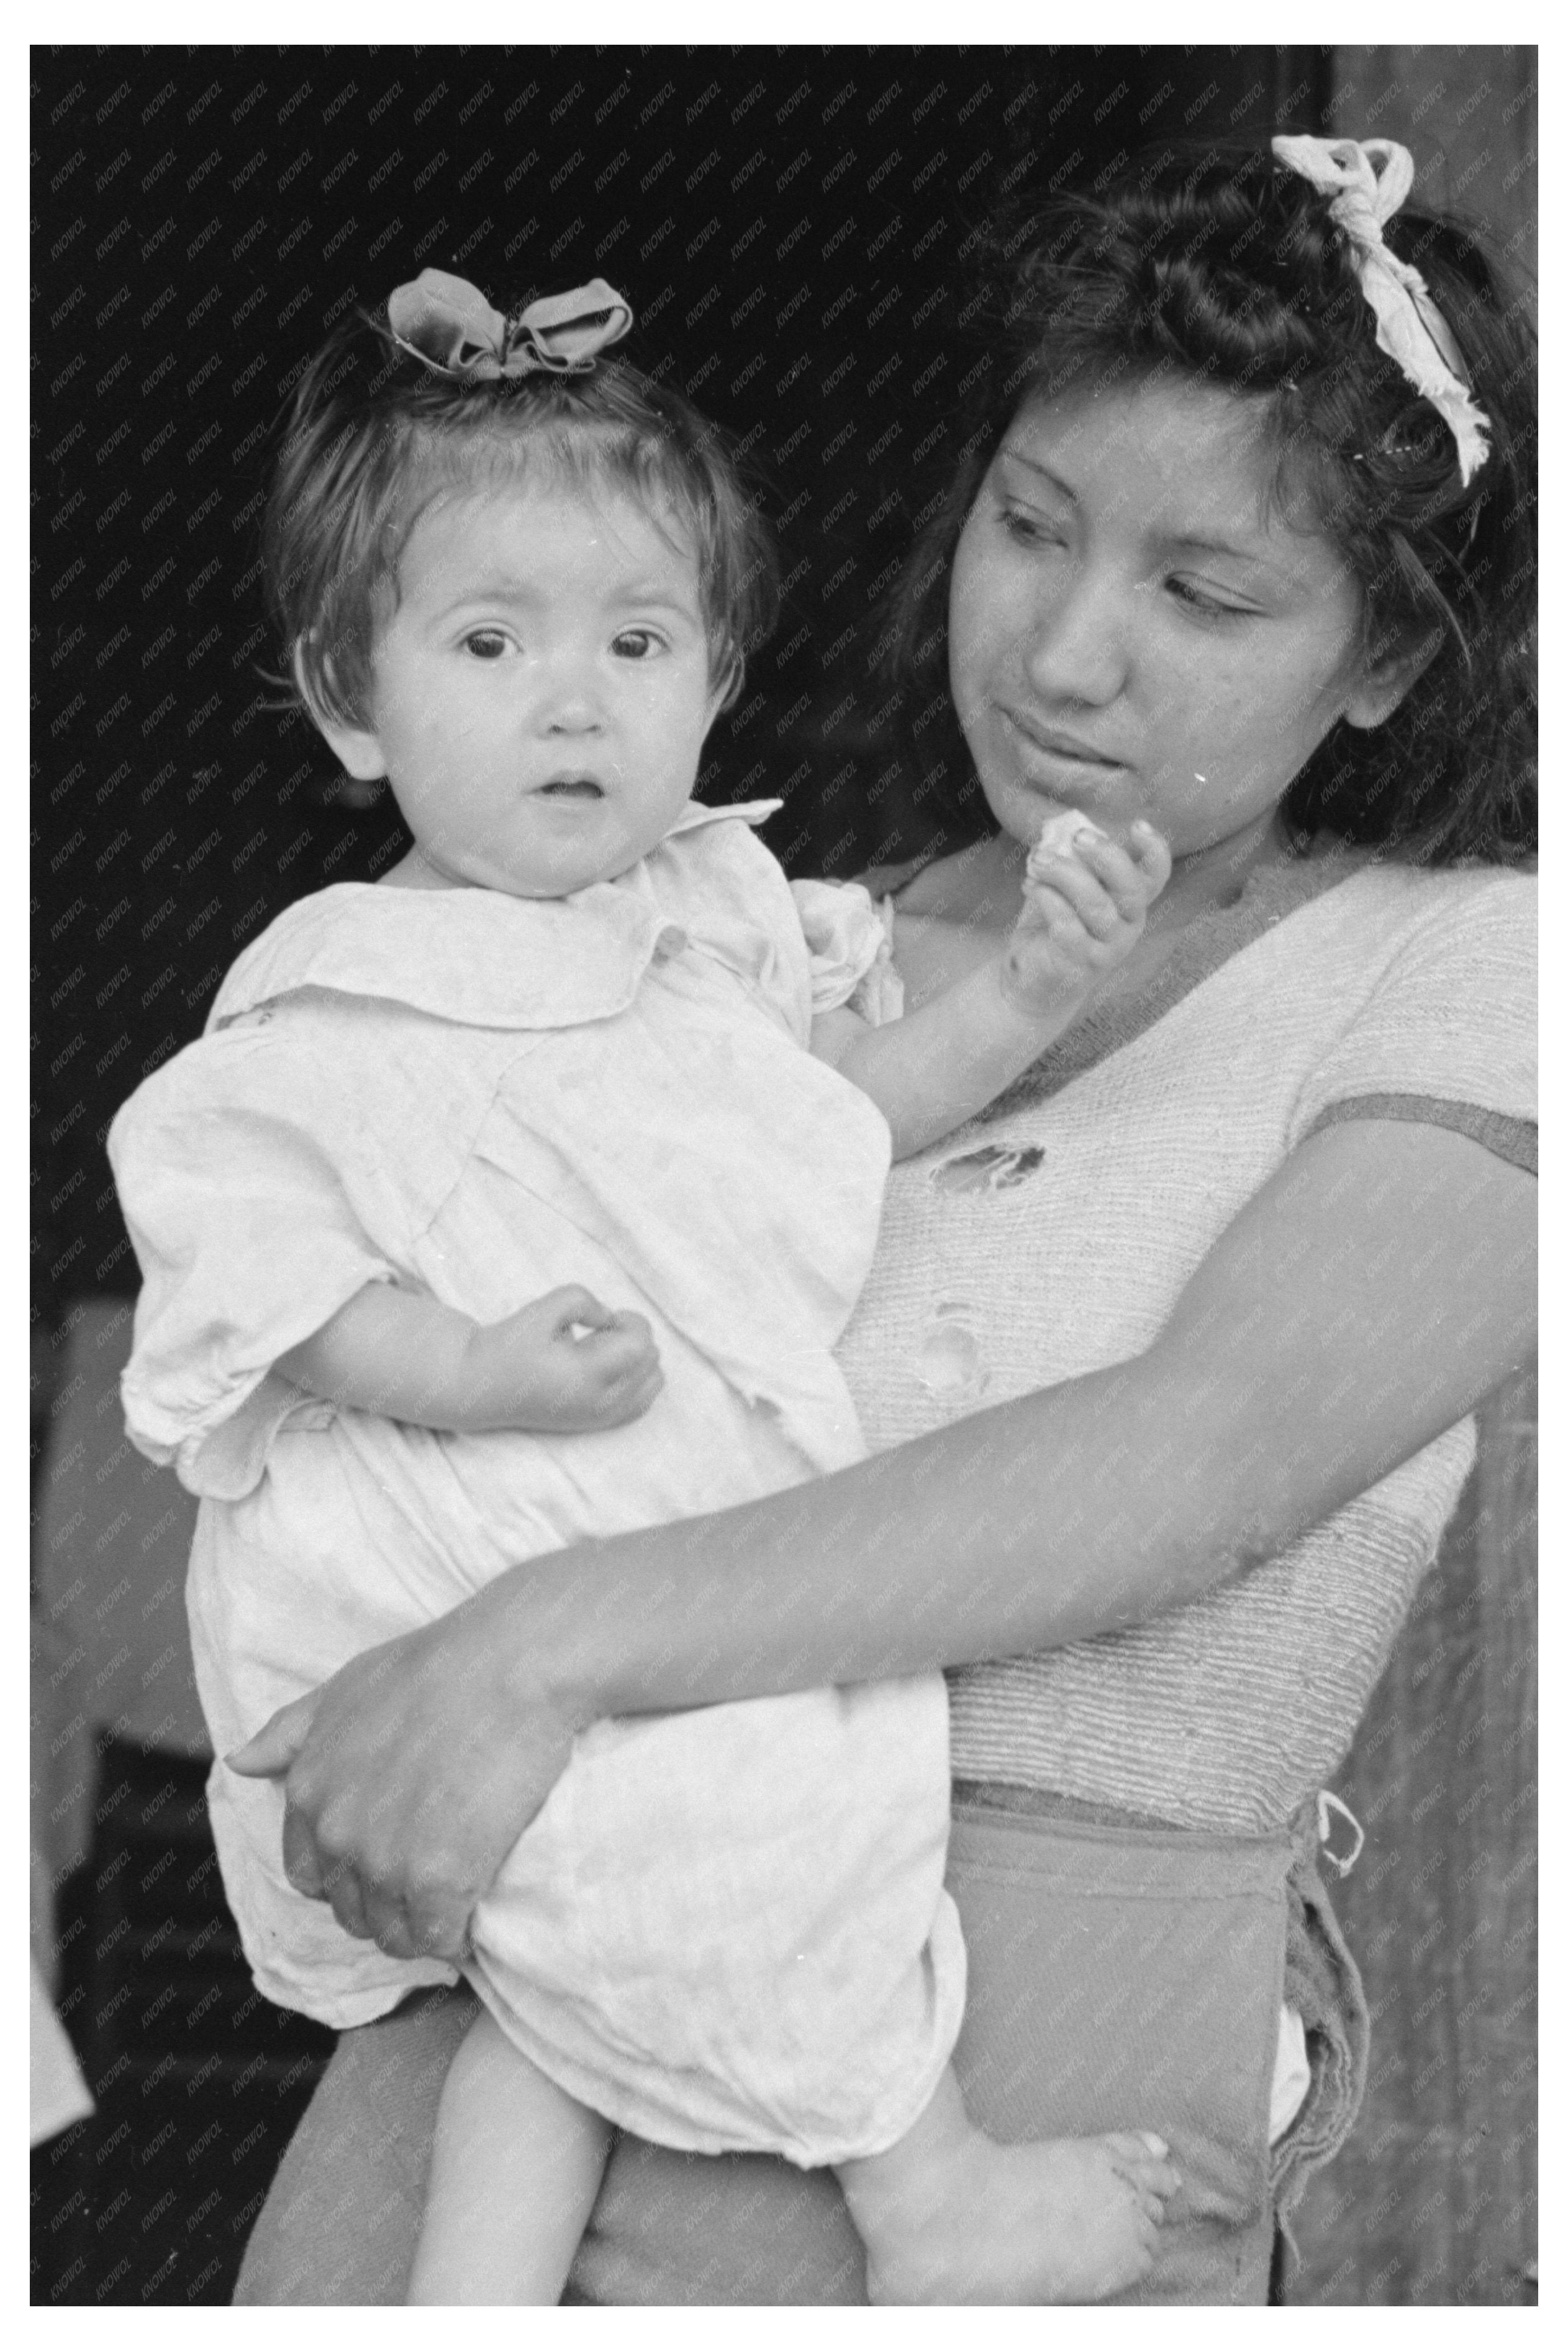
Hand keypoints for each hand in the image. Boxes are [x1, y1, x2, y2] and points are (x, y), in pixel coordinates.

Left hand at [227, 1596, 582, 1961]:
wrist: (507, 1666)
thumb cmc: (433, 1666)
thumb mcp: (343, 1688)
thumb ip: (290, 1731)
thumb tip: (239, 1762)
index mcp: (309, 1790)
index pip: (309, 1874)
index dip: (345, 1876)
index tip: (382, 1866)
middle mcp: (336, 1833)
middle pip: (350, 1910)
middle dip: (382, 1904)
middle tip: (425, 1886)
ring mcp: (385, 1862)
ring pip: (392, 1933)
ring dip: (417, 1928)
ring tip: (450, 1907)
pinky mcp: (438, 1881)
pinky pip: (437, 1938)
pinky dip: (453, 1937)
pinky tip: (471, 1920)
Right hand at [458, 1285, 662, 1432]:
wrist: (482, 1388)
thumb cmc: (508, 1346)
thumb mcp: (541, 1309)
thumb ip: (582, 1300)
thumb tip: (608, 1317)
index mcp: (586, 1376)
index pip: (641, 1346)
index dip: (628, 1321)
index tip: (599, 1320)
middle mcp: (600, 1403)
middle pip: (652, 1361)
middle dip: (632, 1338)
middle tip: (596, 1334)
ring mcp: (601, 1418)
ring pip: (654, 1382)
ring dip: (637, 1359)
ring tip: (602, 1352)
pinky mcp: (597, 1424)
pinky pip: (642, 1402)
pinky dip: (636, 1380)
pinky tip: (606, 1369)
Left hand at [1001, 819, 1170, 1013]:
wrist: (1035, 981)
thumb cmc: (1055, 924)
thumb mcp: (1068, 888)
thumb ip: (1074, 861)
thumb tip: (1062, 831)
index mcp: (1131, 901)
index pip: (1156, 876)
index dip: (1155, 850)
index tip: (1137, 825)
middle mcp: (1129, 924)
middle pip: (1130, 888)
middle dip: (1106, 855)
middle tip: (1077, 837)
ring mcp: (1109, 948)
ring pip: (1095, 905)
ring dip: (1063, 874)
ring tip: (1038, 860)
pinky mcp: (1082, 964)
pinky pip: (1068, 927)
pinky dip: (1048, 900)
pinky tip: (1029, 887)